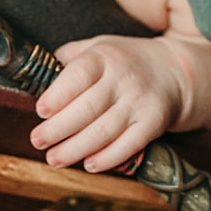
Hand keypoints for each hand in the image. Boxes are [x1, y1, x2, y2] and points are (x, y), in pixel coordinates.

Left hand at [30, 35, 183, 172]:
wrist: (173, 71)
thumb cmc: (124, 60)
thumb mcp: (98, 45)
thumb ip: (69, 56)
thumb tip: (37, 71)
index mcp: (103, 57)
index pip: (78, 76)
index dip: (57, 96)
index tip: (40, 111)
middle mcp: (122, 78)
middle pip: (87, 108)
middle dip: (58, 129)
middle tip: (38, 141)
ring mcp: (139, 102)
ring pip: (104, 131)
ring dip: (75, 149)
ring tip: (54, 158)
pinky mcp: (153, 123)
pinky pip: (128, 145)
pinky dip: (107, 158)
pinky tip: (88, 164)